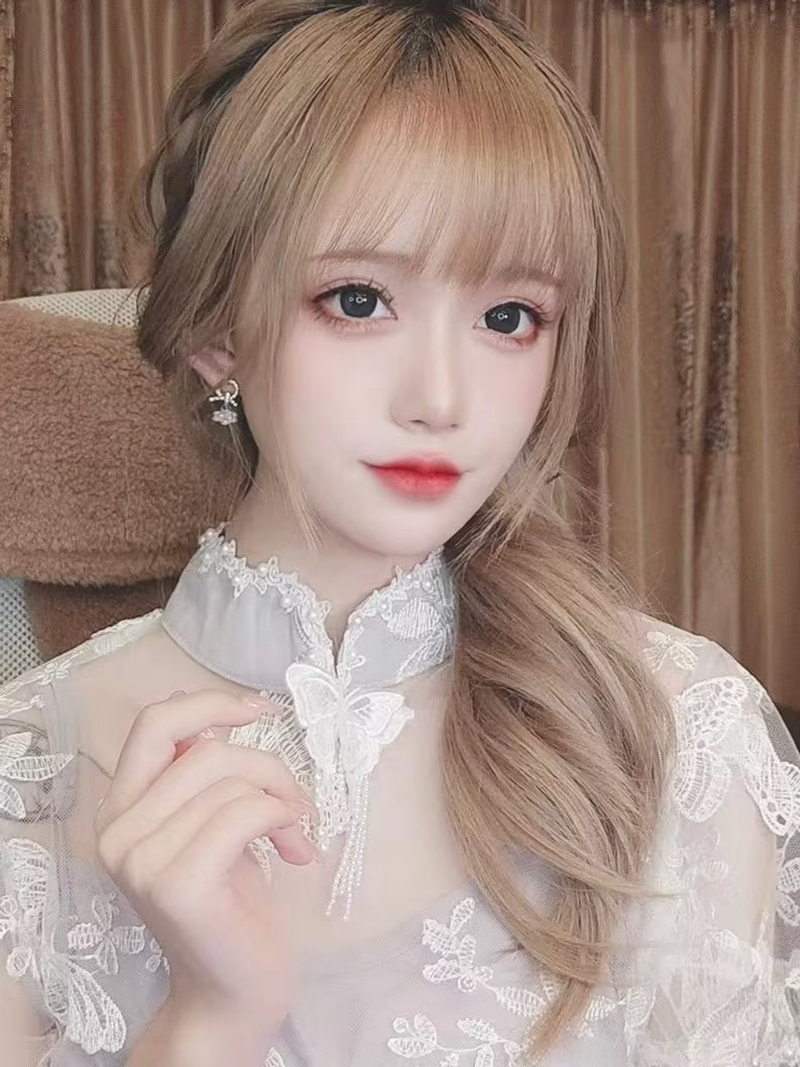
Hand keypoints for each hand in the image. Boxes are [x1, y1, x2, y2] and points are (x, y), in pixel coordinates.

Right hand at [94, 688, 316, 1046]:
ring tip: (294, 832)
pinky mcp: (178, 884)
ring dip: (281, 798)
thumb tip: (218, 715)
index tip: (261, 709)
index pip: (155, 723)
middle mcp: (118, 832)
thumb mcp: (208, 823)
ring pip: (231, 780)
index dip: (211, 703)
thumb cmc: (229, 901)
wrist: (230, 991)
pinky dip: (282, 820)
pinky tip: (295, 850)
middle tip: (295, 801)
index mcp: (120, 809)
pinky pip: (245, 813)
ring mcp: (142, 860)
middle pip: (208, 750)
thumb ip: (199, 775)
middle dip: (268, 766)